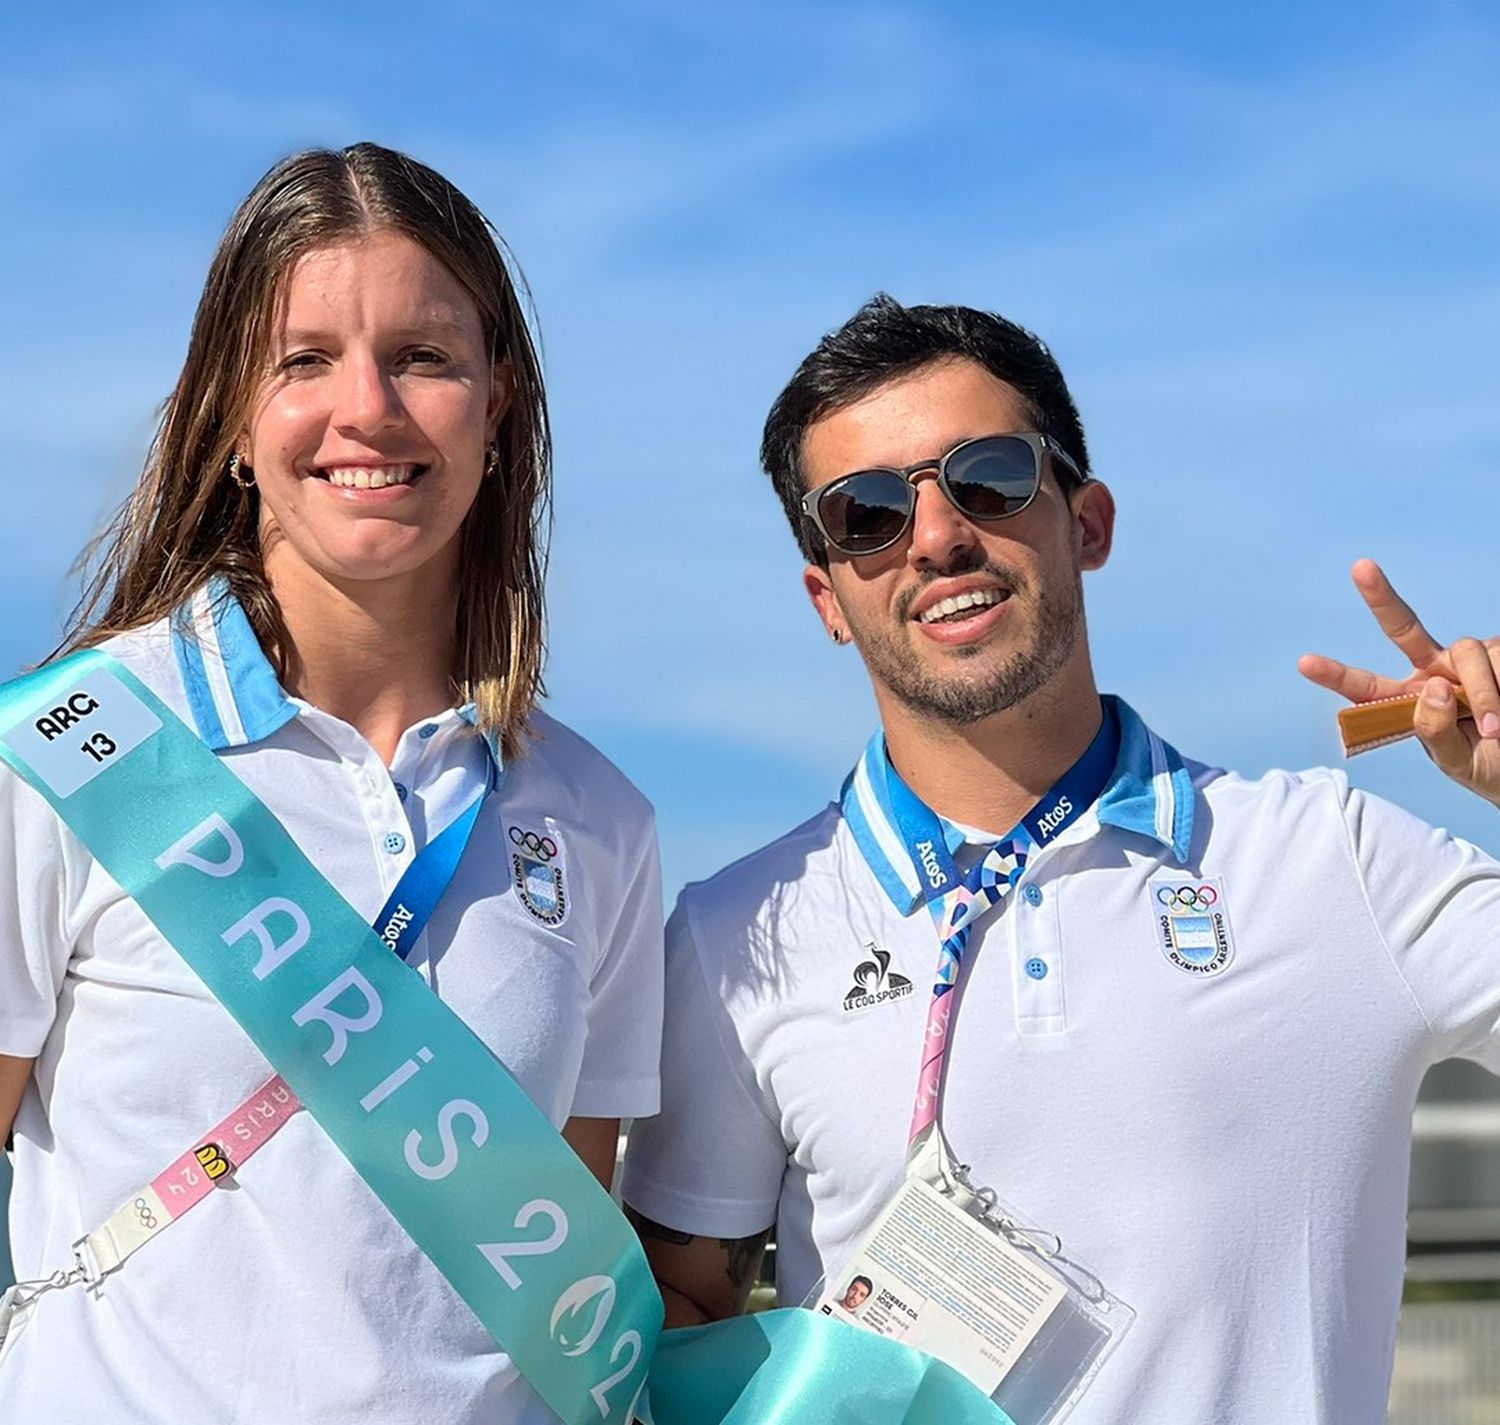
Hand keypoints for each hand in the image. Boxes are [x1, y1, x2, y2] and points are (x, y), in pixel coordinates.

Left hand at [1298, 559, 1499, 806]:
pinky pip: (1497, 657)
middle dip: (1382, 597)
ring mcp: (1467, 661)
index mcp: (1409, 702)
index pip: (1367, 688)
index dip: (1337, 675)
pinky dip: (1498, 690)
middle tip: (1360, 566)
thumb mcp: (1458, 762)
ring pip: (1466, 652)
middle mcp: (1434, 673)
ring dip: (1481, 694)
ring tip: (1494, 729)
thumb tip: (1431, 687)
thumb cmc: (1489, 765)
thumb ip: (1436, 732)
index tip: (1304, 662)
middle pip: (1404, 628)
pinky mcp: (1499, 654)